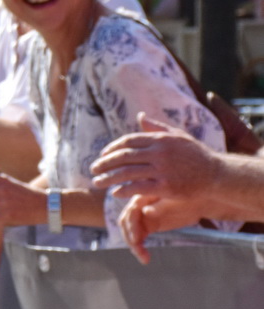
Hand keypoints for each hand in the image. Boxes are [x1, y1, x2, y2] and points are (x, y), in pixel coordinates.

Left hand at [89, 114, 216, 206]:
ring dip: (108, 178)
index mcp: (160, 139)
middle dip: (105, 163)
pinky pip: (139, 187)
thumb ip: (157, 127)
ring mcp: (162, 170)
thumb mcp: (178, 136)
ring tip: (97, 183)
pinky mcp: (166, 186)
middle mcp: (159, 153)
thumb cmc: (196, 154)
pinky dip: (124, 190)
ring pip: (127, 172)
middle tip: (92, 169)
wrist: (217, 174)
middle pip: (123, 156)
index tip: (102, 155)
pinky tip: (115, 193)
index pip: (128, 141)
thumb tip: (139, 116)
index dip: (112, 148)